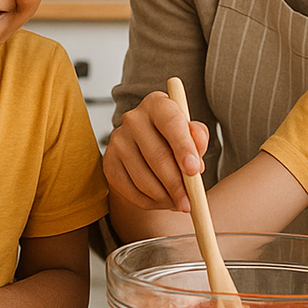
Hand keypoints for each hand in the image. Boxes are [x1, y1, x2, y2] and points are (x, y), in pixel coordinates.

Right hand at [103, 90, 209, 211]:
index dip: (183, 147)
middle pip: (157, 156)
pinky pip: (131, 191)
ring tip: (178, 202)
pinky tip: (162, 200)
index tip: (195, 170)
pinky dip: (150, 202)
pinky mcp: (109, 164)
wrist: (146, 151)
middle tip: (190, 202)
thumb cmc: (174, 140)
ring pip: (144, 178)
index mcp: (157, 105)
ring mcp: (118, 141)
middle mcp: (133, 119)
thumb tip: (199, 142)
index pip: (171, 123)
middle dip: (177, 184)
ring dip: (165, 197)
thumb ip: (198, 137)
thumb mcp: (191, 134)